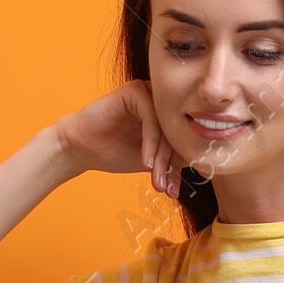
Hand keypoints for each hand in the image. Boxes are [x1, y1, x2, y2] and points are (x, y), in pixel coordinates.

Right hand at [56, 82, 183, 198]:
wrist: (80, 148)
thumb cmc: (113, 152)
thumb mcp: (150, 161)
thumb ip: (172, 160)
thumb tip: (202, 170)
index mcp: (166, 115)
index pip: (182, 140)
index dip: (179, 168)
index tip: (173, 191)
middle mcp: (160, 100)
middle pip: (177, 134)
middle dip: (170, 166)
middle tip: (164, 189)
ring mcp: (148, 93)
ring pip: (166, 128)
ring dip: (161, 158)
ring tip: (154, 180)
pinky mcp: (134, 91)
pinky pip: (151, 119)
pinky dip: (150, 143)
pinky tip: (144, 162)